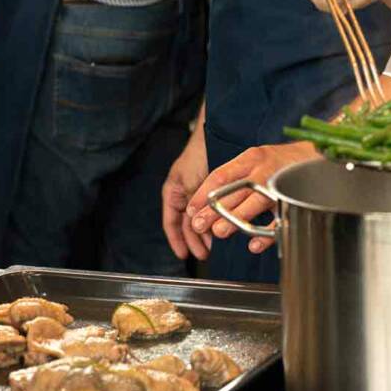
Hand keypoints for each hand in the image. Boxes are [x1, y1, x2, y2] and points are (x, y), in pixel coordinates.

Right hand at [162, 127, 211, 260]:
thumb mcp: (191, 184)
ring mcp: (196, 193)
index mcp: (172, 192)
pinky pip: (209, 211)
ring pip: (198, 219)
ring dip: (204, 233)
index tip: (183, 255)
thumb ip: (193, 206)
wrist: (214, 135)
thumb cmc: (198, 155)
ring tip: (212, 247)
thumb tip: (197, 228)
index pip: (171, 223)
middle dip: (194, 241)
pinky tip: (220, 228)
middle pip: (185, 225)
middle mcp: (183, 194)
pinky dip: (213, 221)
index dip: (176, 241)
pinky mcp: (210, 191)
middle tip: (203, 254)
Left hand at [187, 141, 317, 253]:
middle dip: (213, 210)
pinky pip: (279, 218)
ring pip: (254, 202)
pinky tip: (254, 244)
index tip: (191, 209)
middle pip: (234, 190)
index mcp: (251, 158)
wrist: (321, 156)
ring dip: (235, 219)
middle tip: (198, 225)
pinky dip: (266, 234)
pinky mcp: (295, 199)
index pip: (220, 175)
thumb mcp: (258, 162)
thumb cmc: (285, 163)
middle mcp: (264, 169)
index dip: (203, 194)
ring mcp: (280, 183)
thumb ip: (238, 178)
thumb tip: (211, 203)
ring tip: (219, 232)